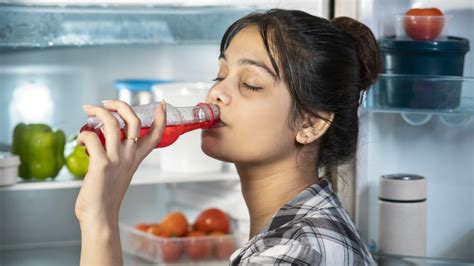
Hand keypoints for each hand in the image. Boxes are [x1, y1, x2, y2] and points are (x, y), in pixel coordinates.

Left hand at [75, 100, 165, 226]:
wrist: (101, 217)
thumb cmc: (106, 196)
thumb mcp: (120, 172)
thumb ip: (117, 156)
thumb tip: (99, 140)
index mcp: (136, 158)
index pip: (155, 135)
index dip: (161, 118)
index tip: (161, 104)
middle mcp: (129, 156)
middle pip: (133, 120)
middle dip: (120, 105)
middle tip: (106, 102)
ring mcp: (117, 159)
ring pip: (112, 123)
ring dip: (98, 111)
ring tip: (88, 110)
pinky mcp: (101, 164)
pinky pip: (92, 138)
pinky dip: (83, 135)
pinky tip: (80, 141)